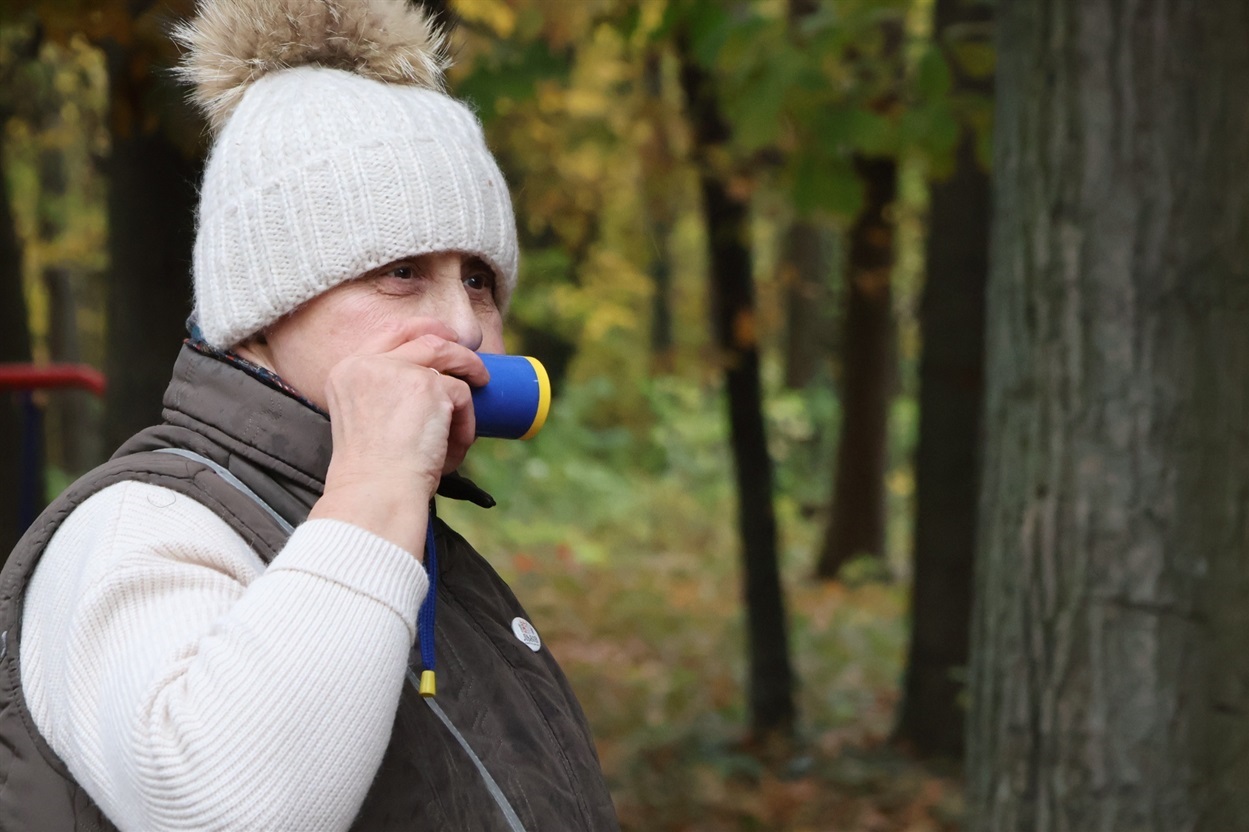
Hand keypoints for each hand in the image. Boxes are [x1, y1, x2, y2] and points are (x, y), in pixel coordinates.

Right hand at [308, 319, 489, 555]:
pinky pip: (461, 393)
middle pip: (422, 336)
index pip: (391, 333)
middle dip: (453, 343)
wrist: (375, 492)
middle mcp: (368, 363)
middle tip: (473, 361)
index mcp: (347, 371)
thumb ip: (386, 399)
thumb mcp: (366, 421)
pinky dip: (466, 421)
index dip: (423, 330)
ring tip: (481, 390)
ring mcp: (398, 370)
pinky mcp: (428, 386)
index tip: (445, 340)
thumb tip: (437, 387)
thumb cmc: (373, 473)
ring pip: (448, 355)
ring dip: (471, 371)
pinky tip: (456, 445)